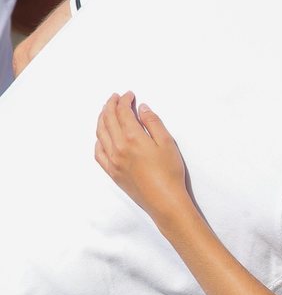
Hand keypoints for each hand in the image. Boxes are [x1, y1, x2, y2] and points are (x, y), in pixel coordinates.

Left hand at [94, 92, 190, 223]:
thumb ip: (153, 123)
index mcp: (132, 138)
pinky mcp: (112, 172)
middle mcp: (118, 147)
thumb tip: (142, 108)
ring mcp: (112, 161)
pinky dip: (98, 140)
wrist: (164, 200)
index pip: (123, 112)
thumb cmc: (170, 172)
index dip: (124, 100)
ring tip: (106, 111)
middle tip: (115, 97)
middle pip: (108, 120)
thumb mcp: (167, 143)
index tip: (129, 94)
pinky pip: (98, 153)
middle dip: (110, 105)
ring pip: (100, 134)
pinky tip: (102, 137)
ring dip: (101, 119)